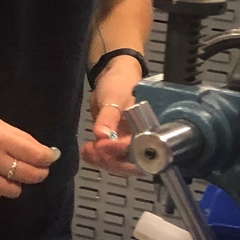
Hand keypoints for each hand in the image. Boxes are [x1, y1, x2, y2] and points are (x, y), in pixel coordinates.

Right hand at [0, 101, 57, 200]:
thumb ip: (17, 137)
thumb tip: (44, 152)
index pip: (37, 156)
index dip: (48, 158)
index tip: (48, 158)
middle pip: (30, 176)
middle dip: (38, 173)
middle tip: (35, 169)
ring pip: (13, 191)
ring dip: (16, 183)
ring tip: (9, 174)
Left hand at [80, 56, 145, 176]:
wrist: (113, 76)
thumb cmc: (121, 82)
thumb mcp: (114, 95)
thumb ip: (109, 116)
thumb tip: (102, 135)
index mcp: (151, 126)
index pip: (139, 146)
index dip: (120, 150)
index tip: (102, 145)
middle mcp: (144, 138)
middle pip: (133, 163)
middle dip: (112, 161)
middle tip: (95, 150)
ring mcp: (131, 142)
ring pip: (121, 163)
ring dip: (103, 161)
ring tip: (88, 151)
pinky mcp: (118, 144)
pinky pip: (112, 157)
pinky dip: (99, 158)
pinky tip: (87, 152)